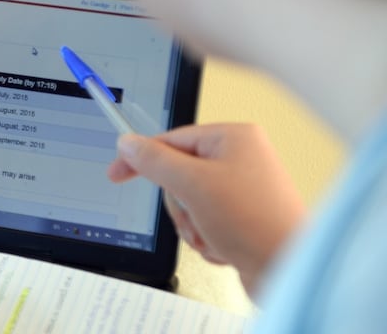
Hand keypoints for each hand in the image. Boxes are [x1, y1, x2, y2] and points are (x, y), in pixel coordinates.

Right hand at [108, 123, 305, 295]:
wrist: (289, 268)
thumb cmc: (255, 222)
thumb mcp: (192, 184)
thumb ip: (154, 161)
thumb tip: (129, 144)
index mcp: (233, 138)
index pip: (172, 139)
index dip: (142, 158)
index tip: (118, 172)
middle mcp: (240, 159)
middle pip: (178, 174)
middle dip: (180, 204)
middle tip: (194, 212)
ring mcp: (241, 189)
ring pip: (187, 202)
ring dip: (191, 224)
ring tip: (212, 234)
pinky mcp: (242, 216)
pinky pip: (203, 221)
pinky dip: (205, 237)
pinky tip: (224, 245)